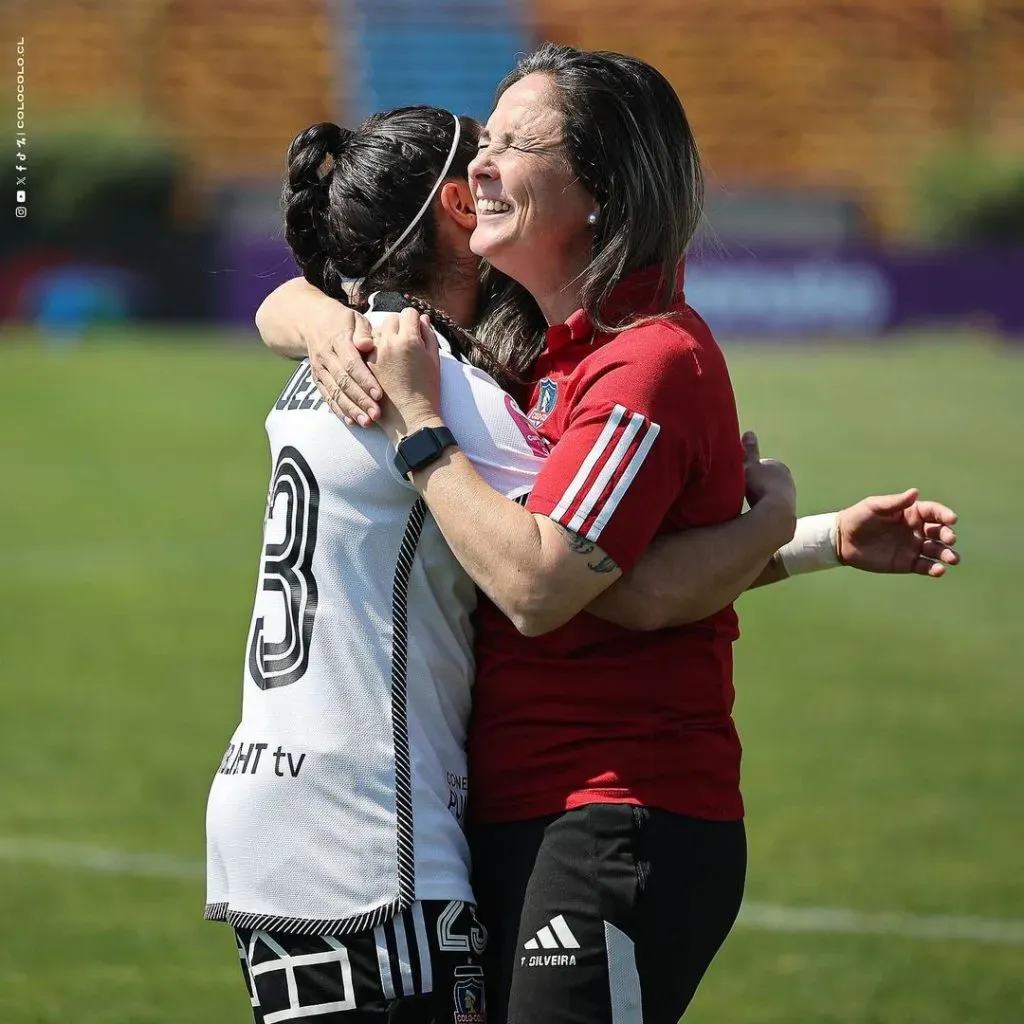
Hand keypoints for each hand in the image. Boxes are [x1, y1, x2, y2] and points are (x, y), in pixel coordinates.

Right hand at [305, 304, 381, 425]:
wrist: (312, 323)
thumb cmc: (343, 321)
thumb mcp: (355, 319)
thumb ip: (363, 332)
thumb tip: (367, 345)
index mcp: (338, 341)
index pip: (351, 363)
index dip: (365, 380)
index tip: (379, 394)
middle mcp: (326, 357)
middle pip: (343, 382)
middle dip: (360, 400)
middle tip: (377, 414)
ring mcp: (320, 370)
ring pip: (335, 393)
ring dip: (351, 409)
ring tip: (367, 422)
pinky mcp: (317, 379)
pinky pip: (327, 397)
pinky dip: (339, 410)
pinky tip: (352, 421)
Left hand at [370, 309, 442, 442]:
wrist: (410, 418)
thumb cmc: (427, 391)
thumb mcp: (434, 361)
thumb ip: (428, 336)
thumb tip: (422, 319)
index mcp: (410, 339)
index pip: (408, 313)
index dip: (414, 320)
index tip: (416, 329)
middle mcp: (389, 343)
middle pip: (391, 319)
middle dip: (398, 326)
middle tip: (405, 342)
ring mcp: (374, 354)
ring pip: (376, 332)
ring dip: (384, 337)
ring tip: (394, 355)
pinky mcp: (364, 366)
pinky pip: (368, 348)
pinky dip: (374, 351)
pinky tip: (383, 364)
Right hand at [742, 431, 796, 547]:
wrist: (775, 514)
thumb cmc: (759, 486)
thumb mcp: (748, 466)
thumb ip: (748, 451)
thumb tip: (749, 431)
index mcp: (779, 467)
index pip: (760, 466)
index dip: (747, 471)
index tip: (737, 478)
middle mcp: (787, 481)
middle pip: (765, 481)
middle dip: (754, 486)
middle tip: (739, 492)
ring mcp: (790, 499)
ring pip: (768, 497)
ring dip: (758, 500)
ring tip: (745, 507)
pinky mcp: (787, 515)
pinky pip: (770, 511)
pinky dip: (762, 512)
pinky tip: (753, 517)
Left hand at [836, 489, 959, 576]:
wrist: (842, 540)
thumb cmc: (858, 518)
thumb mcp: (874, 506)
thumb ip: (895, 502)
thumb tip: (915, 492)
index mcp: (911, 513)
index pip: (934, 512)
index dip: (945, 515)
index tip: (952, 519)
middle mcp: (917, 530)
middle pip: (940, 532)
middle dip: (948, 535)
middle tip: (950, 539)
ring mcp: (913, 547)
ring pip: (936, 550)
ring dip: (947, 554)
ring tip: (952, 559)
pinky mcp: (907, 564)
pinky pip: (925, 566)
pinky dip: (934, 569)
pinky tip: (938, 570)